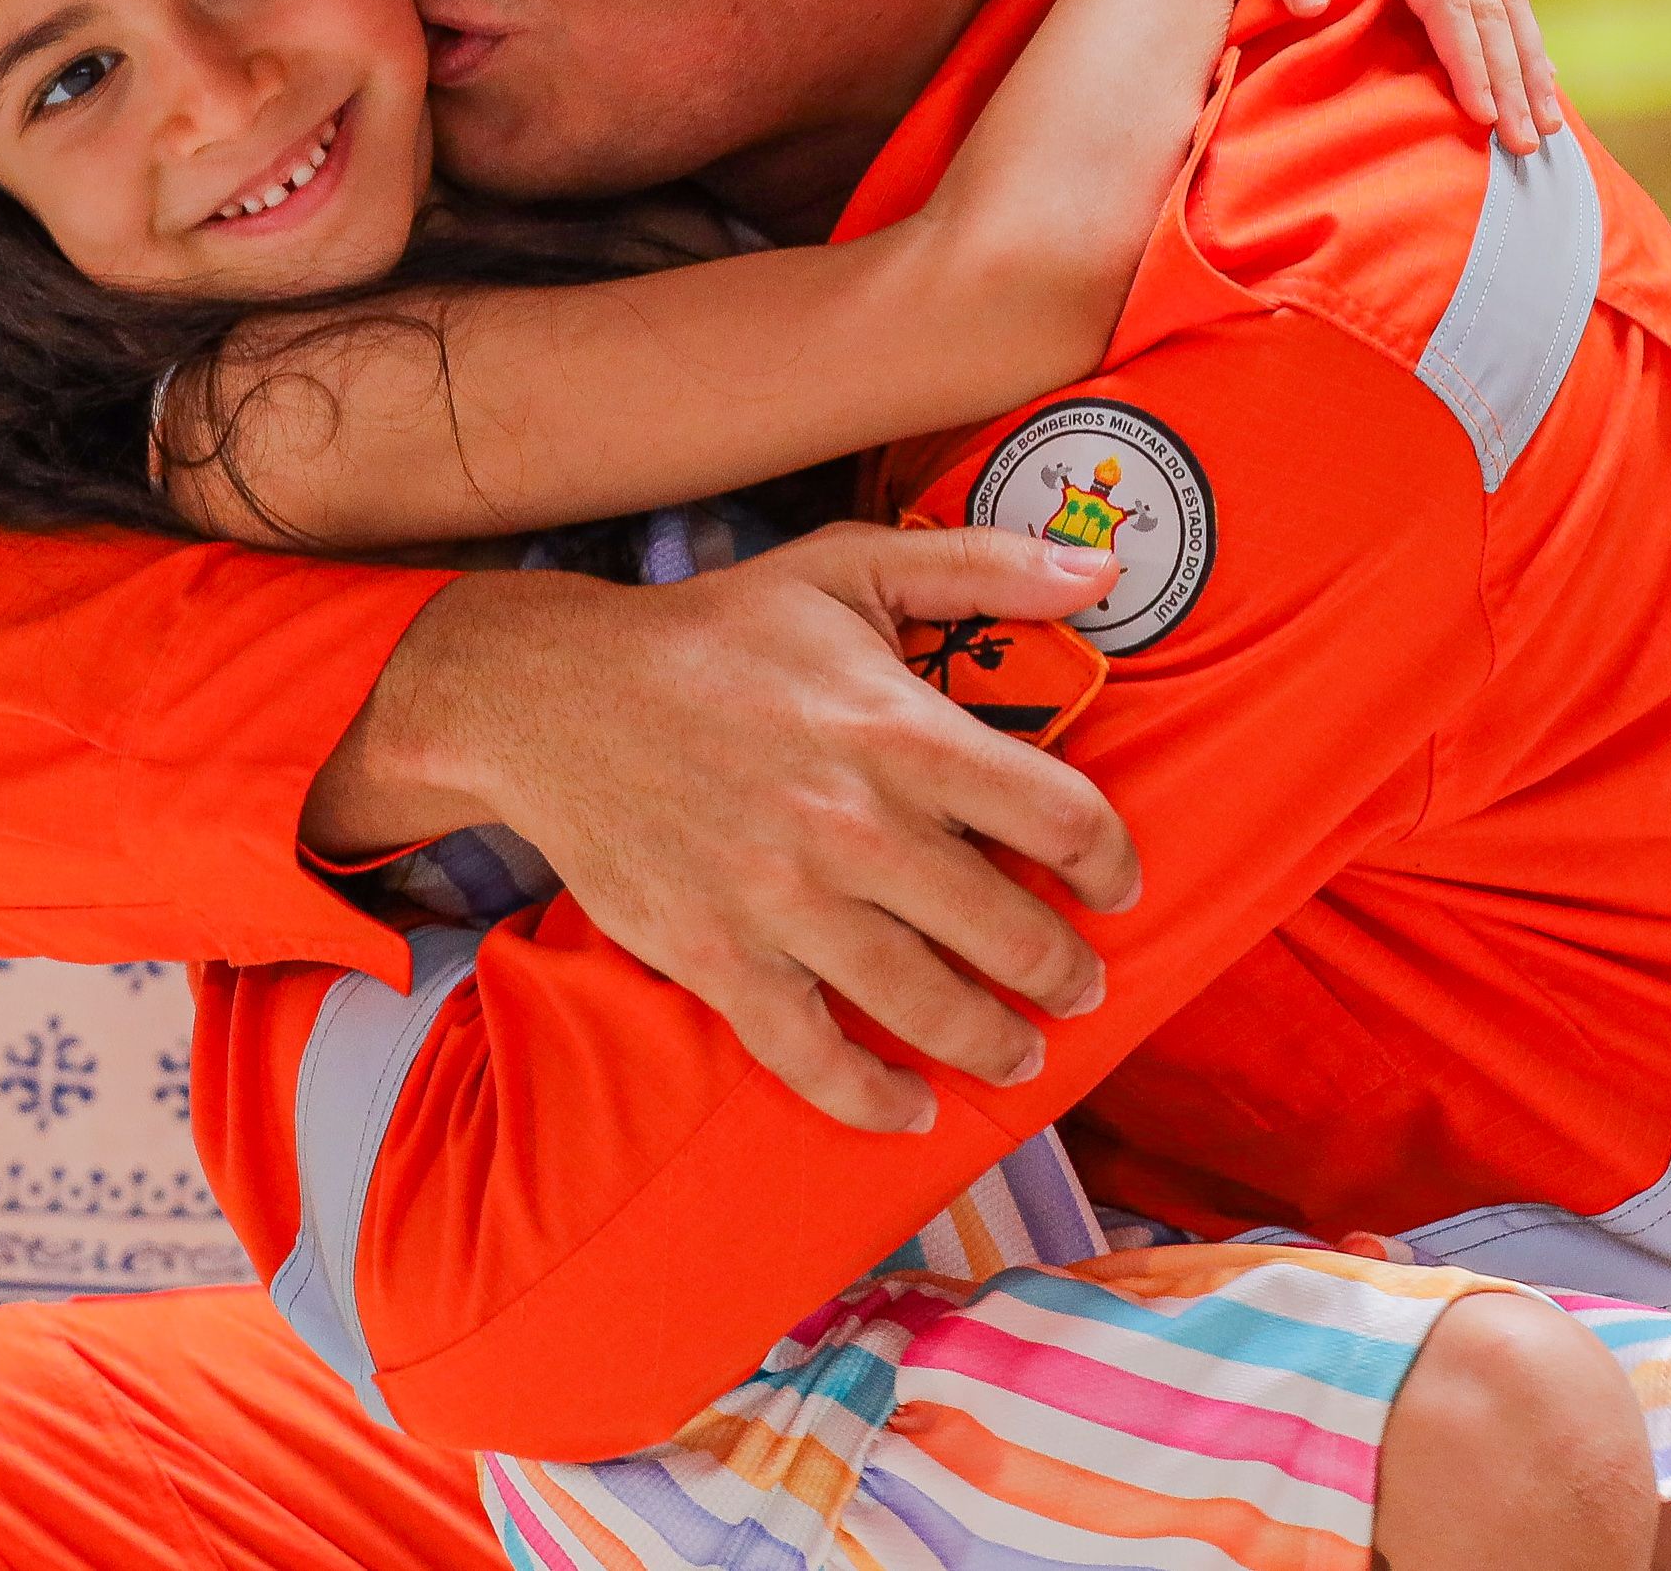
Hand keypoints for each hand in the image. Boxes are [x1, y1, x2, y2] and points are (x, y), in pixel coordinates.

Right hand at [340, 524, 1144, 1133]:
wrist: (556, 697)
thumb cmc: (717, 633)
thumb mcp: (850, 567)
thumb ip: (983, 563)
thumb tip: (1099, 570)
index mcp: (900, 730)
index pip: (1059, 815)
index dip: (1108, 862)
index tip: (1114, 885)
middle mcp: (855, 825)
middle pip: (1009, 931)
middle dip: (1063, 972)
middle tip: (1077, 987)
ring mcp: (783, 902)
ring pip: (926, 1005)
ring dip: (993, 1042)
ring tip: (1020, 1053)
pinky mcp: (718, 958)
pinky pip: (812, 1056)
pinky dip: (871, 1097)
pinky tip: (910, 1106)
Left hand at [1230, 0, 1562, 153]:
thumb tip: (1310, 4)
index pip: (1447, 2)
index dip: (1468, 62)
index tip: (1482, 118)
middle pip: (1491, 11)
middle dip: (1513, 80)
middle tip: (1528, 148)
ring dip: (1530, 62)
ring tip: (1548, 124)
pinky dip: (1519, 31)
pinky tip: (1531, 68)